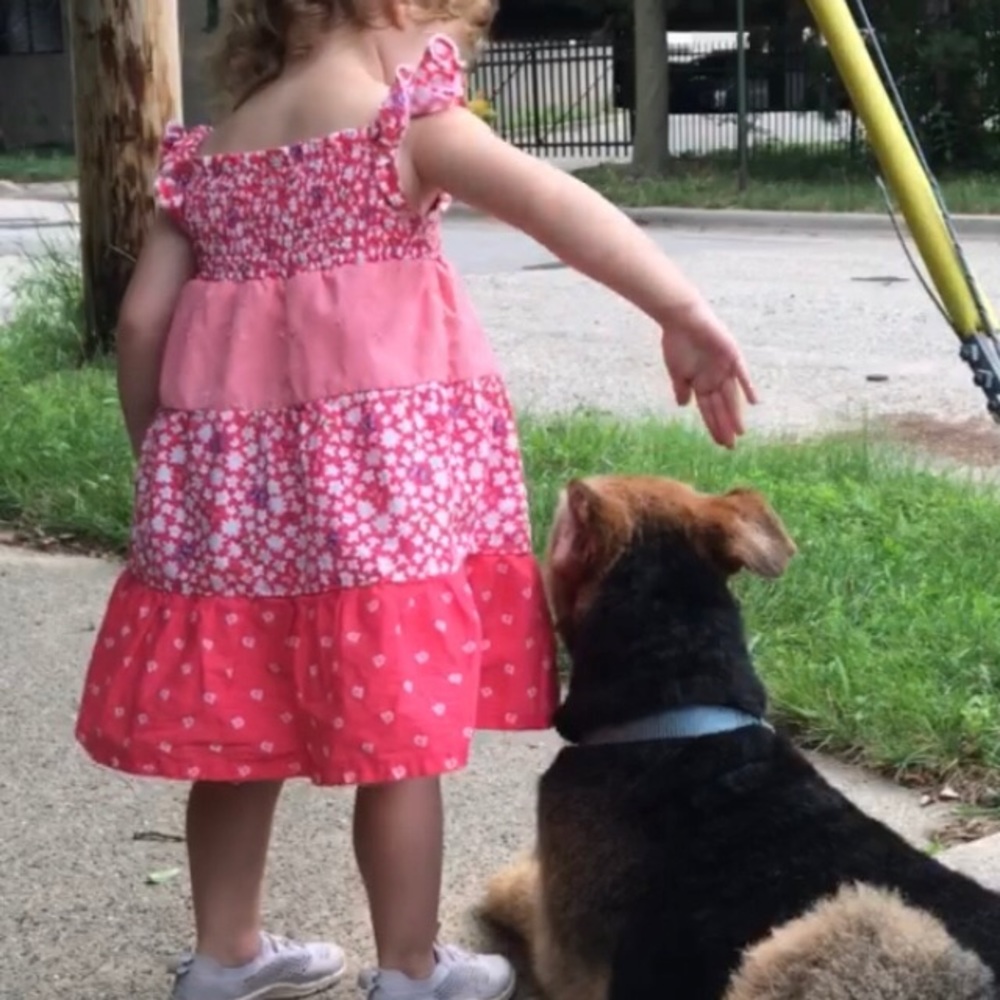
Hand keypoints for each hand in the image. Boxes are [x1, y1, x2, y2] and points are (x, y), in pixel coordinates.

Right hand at [660, 301, 757, 448]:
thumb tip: (683, 406)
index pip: (709, 411)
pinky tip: (754, 402)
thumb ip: (681, 389)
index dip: (714, 427)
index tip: (719, 444)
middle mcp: (715, 379)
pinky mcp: (732, 356)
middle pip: (721, 408)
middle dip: (725, 427)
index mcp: (701, 384)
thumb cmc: (677, 343)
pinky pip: (742, 374)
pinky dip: (748, 387)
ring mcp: (724, 369)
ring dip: (735, 414)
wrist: (682, 319)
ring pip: (731, 397)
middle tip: (731, 446)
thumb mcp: (676, 372)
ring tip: (739, 433)